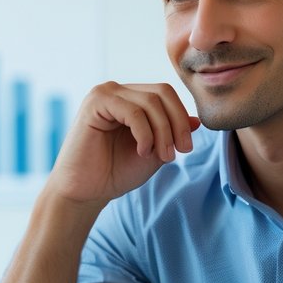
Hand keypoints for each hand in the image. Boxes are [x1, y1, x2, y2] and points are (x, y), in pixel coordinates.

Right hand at [46, 82, 199, 206]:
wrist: (86, 192)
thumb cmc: (116, 173)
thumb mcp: (155, 152)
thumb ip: (172, 134)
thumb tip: (197, 120)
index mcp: (131, 99)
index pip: (166, 94)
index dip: (182, 118)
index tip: (186, 148)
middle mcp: (118, 91)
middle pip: (162, 92)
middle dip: (176, 123)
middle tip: (181, 151)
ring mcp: (105, 94)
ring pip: (150, 101)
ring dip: (162, 131)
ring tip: (160, 156)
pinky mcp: (94, 103)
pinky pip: (132, 110)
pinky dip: (144, 132)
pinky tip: (142, 151)